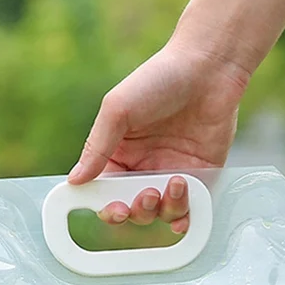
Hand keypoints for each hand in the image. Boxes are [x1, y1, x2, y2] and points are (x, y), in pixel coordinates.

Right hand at [67, 40, 249, 233]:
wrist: (209, 67)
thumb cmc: (160, 78)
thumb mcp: (118, 109)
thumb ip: (97, 147)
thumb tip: (75, 180)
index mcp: (119, 154)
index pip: (105, 192)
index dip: (106, 206)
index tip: (112, 208)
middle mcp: (144, 168)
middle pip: (133, 210)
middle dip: (137, 211)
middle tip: (146, 195)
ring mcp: (172, 174)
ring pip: (161, 214)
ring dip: (164, 209)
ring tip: (176, 182)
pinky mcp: (200, 176)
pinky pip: (190, 209)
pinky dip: (186, 218)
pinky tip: (185, 212)